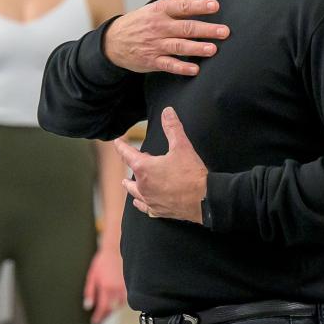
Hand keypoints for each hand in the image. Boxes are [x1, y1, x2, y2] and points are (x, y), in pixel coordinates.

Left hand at [82, 246, 125, 323]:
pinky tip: (113, 303)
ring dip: (112, 310)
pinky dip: (118, 303)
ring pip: (118, 306)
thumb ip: (90, 292)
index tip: (94, 322)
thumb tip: (88, 306)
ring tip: (105, 311)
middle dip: (105, 316)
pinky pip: (124, 300)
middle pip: (111, 309)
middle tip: (99, 319)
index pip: (103, 308)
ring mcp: (124, 288)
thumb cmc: (102, 263)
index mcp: (106, 288)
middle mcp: (116, 290)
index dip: (98, 317)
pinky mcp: (129, 286)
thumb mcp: (92, 276)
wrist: (115, 251)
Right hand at [103, 0, 229, 75]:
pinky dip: (181, 67)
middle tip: (224, 31)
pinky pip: (168, 65)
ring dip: (196, 48)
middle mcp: (159, 27)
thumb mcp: (159, 6)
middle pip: (185, 27)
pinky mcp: (152, 61)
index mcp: (161, 10)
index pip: (183, 6)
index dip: (199, 5)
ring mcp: (155, 44)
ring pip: (178, 46)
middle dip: (205, 29)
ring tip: (213, 49)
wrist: (113, 41)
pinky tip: (194, 69)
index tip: (215, 5)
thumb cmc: (142, 21)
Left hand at [114, 107, 207, 222]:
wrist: (205, 200)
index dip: (121, 146)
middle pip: (129, 175)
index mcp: (144, 168)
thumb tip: (167, 111)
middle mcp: (142, 186)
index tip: (117, 142)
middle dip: (132, 165)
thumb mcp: (182, 146)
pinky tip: (141, 201)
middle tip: (137, 159)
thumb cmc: (192, 173)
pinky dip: (141, 202)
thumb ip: (172, 128)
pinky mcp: (158, 211)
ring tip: (128, 182)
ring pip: (133, 192)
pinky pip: (143, 207)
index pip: (126, 154)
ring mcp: (149, 200)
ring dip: (131, 185)